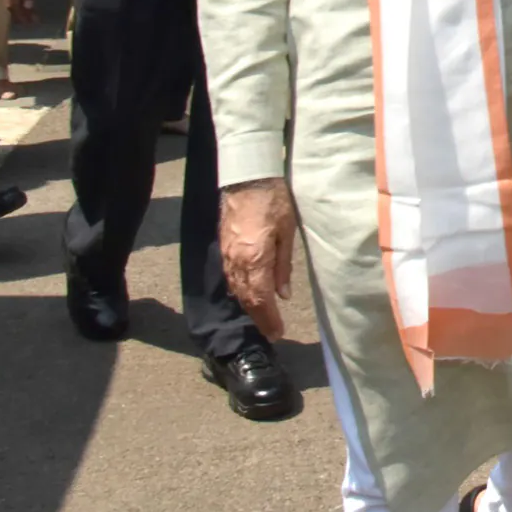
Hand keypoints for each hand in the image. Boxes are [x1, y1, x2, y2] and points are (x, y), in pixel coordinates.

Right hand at [220, 179, 297, 341]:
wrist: (248, 178)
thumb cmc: (275, 202)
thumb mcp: (287, 232)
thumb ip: (283, 266)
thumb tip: (283, 295)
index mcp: (255, 260)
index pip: (261, 299)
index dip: (269, 319)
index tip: (278, 333)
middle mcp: (237, 262)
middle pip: (246, 299)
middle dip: (259, 318)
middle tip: (271, 332)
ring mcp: (227, 256)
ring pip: (236, 290)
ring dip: (249, 306)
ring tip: (263, 318)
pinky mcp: (224, 248)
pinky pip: (231, 278)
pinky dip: (241, 291)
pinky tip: (249, 295)